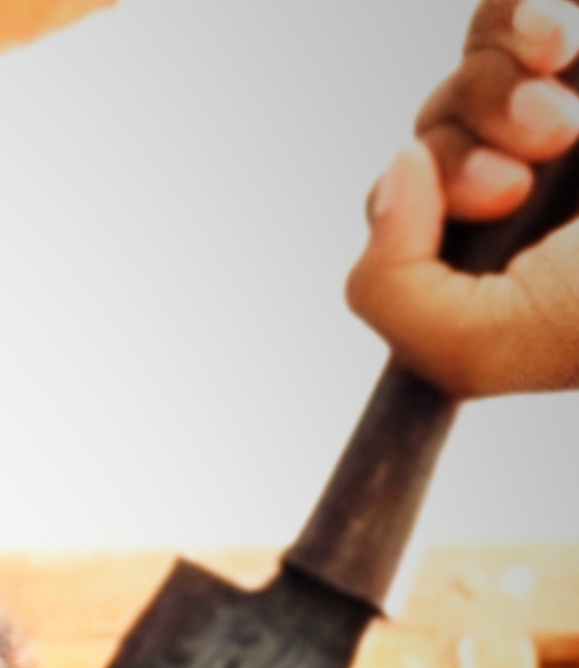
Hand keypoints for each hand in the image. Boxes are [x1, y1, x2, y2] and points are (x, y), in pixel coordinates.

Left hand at [348, 3, 578, 392]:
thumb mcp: (483, 347)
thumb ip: (393, 294)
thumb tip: (397, 168)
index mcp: (498, 267)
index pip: (403, 214)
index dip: (415, 208)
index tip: (497, 199)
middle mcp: (531, 190)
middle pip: (432, 133)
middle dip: (468, 144)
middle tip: (540, 156)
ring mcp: (559, 117)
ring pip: (472, 67)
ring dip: (501, 84)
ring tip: (568, 119)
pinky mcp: (576, 52)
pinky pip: (511, 6)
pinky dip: (521, 12)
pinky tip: (557, 37)